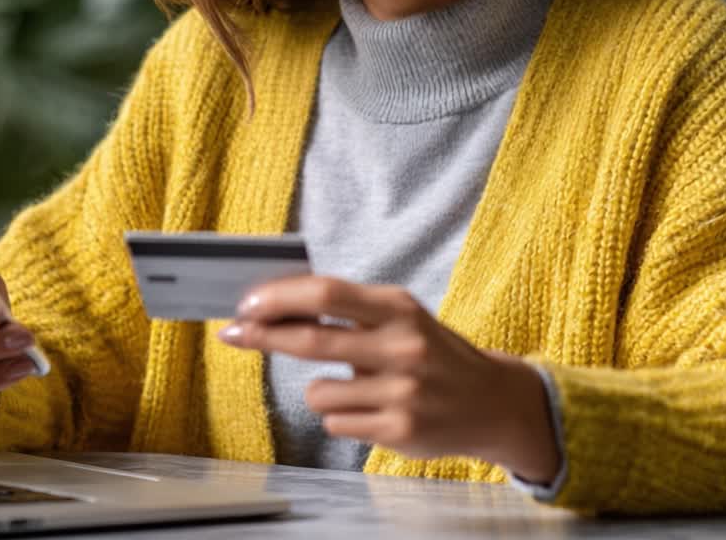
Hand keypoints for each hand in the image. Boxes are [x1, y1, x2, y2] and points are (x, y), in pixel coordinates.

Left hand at [218, 276, 560, 483]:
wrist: (491, 403)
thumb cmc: (432, 353)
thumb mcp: (401, 317)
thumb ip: (349, 310)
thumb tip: (274, 304)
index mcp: (399, 308)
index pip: (326, 294)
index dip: (278, 299)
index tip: (245, 305)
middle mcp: (402, 347)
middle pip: (311, 340)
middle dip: (262, 336)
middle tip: (234, 334)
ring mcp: (401, 392)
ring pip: (317, 391)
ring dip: (321, 389)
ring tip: (355, 387)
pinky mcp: (399, 430)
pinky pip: (335, 422)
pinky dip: (341, 416)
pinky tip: (372, 410)